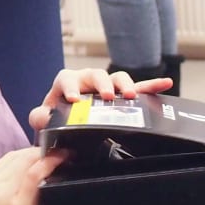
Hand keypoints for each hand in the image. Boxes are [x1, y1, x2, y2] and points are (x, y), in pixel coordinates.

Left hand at [27, 68, 174, 133]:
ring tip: (132, 96)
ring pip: (119, 78)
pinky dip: (152, 86)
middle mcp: (89, 81)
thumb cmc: (58, 121)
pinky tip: (165, 83)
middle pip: (97, 75)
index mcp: (67, 83)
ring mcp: (108, 87)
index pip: (67, 78)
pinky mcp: (122, 96)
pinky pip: (140, 89)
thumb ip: (40, 118)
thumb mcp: (45, 122)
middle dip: (104, 84)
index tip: (75, 99)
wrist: (70, 130)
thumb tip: (44, 117)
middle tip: (108, 97)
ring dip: (126, 85)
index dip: (71, 86)